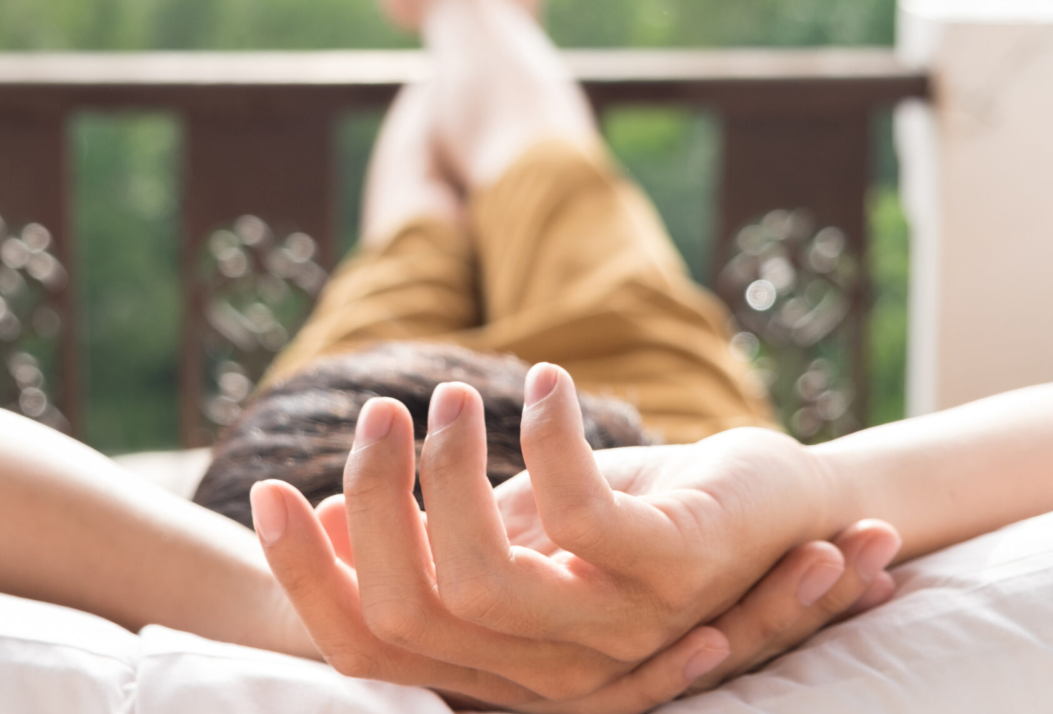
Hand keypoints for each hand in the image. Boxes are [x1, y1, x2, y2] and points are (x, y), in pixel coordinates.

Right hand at [252, 364, 899, 710]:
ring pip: (481, 577)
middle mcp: (548, 669)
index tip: (263, 491)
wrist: (789, 507)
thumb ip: (444, 534)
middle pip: (409, 608)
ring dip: (450, 468)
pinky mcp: (676, 574)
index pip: (368, 647)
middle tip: (380, 410)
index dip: (306, 577)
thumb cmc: (640, 514)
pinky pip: (583, 521)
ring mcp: (618, 632)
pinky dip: (552, 440)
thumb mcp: (525, 523)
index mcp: (501, 661)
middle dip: (373, 499)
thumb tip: (336, 513)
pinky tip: (548, 382)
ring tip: (453, 393)